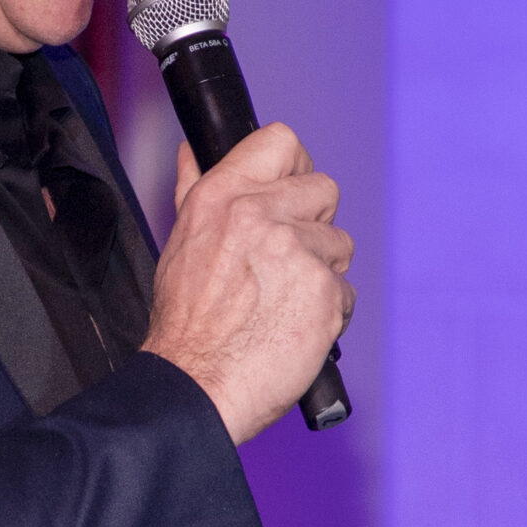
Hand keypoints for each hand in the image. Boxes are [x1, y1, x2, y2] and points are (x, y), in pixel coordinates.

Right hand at [142, 128, 353, 445]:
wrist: (195, 385)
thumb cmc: (186, 323)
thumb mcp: (180, 243)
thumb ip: (194, 190)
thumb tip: (193, 150)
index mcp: (221, 197)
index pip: (281, 141)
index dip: (294, 166)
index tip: (291, 192)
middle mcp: (259, 214)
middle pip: (324, 189)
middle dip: (313, 224)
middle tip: (284, 262)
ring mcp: (296, 251)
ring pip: (339, 243)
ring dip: (321, 272)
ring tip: (282, 303)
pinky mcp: (324, 291)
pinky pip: (346, 290)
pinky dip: (327, 312)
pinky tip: (293, 327)